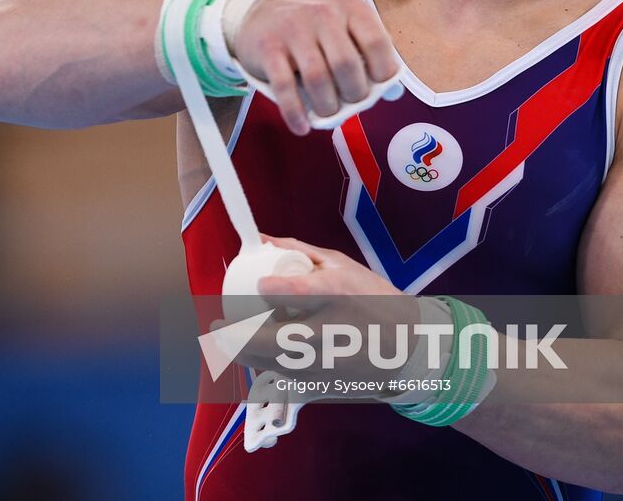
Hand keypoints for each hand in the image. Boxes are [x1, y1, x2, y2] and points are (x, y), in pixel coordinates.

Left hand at [227, 236, 419, 386]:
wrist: (408, 348)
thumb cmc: (374, 300)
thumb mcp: (340, 265)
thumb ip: (297, 252)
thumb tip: (259, 239)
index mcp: (334, 296)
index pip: (291, 293)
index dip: (268, 289)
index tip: (256, 287)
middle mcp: (325, 333)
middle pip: (265, 342)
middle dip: (230, 338)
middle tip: (215, 327)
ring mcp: (321, 363)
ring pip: (266, 363)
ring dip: (241, 352)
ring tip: (228, 339)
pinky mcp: (319, 382)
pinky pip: (279, 371)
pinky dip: (262, 361)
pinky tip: (256, 350)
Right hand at [231, 0, 398, 134]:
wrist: (260, 11)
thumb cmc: (312, 27)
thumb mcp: (345, 27)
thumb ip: (369, 55)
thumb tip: (393, 92)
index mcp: (351, 9)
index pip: (376, 43)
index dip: (382, 72)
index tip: (376, 87)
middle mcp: (324, 15)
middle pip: (347, 65)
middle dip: (353, 94)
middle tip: (349, 102)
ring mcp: (294, 31)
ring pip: (318, 78)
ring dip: (326, 106)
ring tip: (327, 111)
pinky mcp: (268, 49)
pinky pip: (285, 87)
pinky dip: (295, 113)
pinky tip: (301, 125)